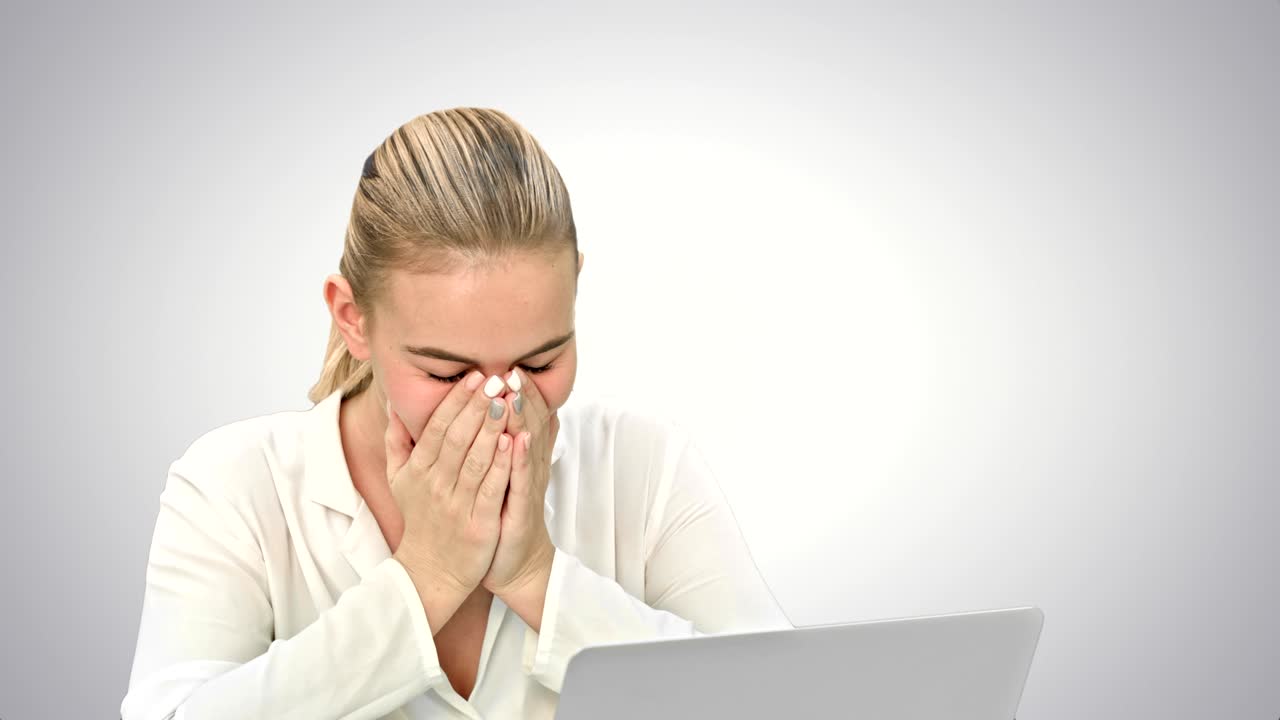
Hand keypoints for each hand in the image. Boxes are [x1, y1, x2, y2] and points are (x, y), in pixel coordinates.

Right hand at [385, 371, 513, 597]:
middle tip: (495, 378)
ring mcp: (457, 506)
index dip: (456, 401)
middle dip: (477, 406)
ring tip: (506, 402)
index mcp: (418, 471)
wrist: (429, 572)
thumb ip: (396, 441)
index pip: (438, 428)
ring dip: (491, 429)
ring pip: (476, 460)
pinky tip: (513, 442)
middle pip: (458, 438)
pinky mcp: (478, 526)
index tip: (474, 376)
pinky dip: (502, 466)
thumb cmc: (420, 519)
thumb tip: (394, 404)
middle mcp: (435, 485)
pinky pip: (492, 490)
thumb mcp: (398, 481)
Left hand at [480, 366, 559, 595]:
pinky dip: (519, 460)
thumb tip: (504, 412)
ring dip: (522, 421)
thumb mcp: (504, 475)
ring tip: (514, 394)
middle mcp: (528, 467)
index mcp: (520, 457)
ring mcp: (526, 488)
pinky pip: (520, 482)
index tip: (509, 362)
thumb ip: (502, 443)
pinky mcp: (520, 510)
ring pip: (526, 448)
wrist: (516, 563)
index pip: (523, 415)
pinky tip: (517, 441)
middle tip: (514, 368)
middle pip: (529, 424)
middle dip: (521, 396)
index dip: (519, 391)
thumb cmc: (503, 515)